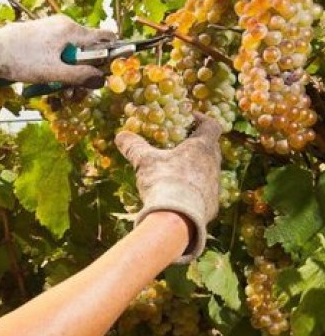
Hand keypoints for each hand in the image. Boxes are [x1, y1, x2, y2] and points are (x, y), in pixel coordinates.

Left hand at [0, 15, 116, 87]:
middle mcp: (62, 25)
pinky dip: (55, 66)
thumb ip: (79, 76)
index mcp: (70, 29)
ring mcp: (49, 30)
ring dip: (67, 72)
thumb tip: (102, 79)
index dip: (109, 54)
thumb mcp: (53, 72)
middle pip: (84, 49)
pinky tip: (45, 80)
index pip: (102, 37)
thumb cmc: (21, 60)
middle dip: (83, 70)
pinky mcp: (37, 36)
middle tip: (74, 90)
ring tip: (56, 88)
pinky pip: (55, 52)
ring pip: (68, 53)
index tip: (109, 69)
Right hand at [114, 113, 221, 262]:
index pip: (211, 126)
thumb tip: (121, 135)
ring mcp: (215, 186)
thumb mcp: (144, 161)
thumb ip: (134, 146)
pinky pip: (204, 192)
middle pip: (211, 148)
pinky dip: (194, 189)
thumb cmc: (164, 181)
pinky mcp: (212, 206)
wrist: (178, 218)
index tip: (190, 118)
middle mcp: (214, 164)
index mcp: (202, 147)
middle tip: (180, 144)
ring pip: (208, 171)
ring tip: (176, 171)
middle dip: (197, 145)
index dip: (202, 120)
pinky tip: (178, 194)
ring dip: (196, 168)